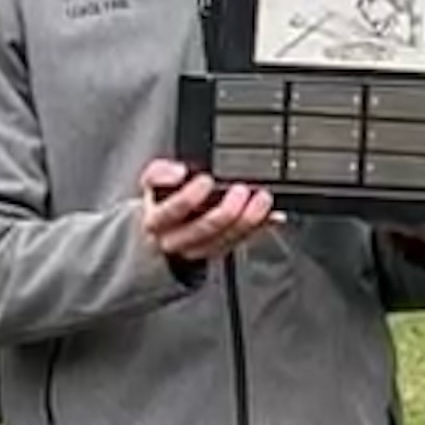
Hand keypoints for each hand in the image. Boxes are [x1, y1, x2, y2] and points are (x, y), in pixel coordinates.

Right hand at [141, 157, 276, 263]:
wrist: (161, 230)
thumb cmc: (160, 201)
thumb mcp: (152, 182)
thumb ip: (159, 173)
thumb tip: (178, 172)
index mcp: (156, 221)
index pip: (170, 213)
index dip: (188, 198)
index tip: (205, 180)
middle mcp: (175, 241)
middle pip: (202, 230)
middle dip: (225, 210)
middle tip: (241, 190)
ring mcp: (198, 250)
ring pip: (224, 241)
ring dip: (247, 221)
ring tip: (262, 199)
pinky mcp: (218, 252)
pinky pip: (241, 243)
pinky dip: (259, 228)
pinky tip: (272, 216)